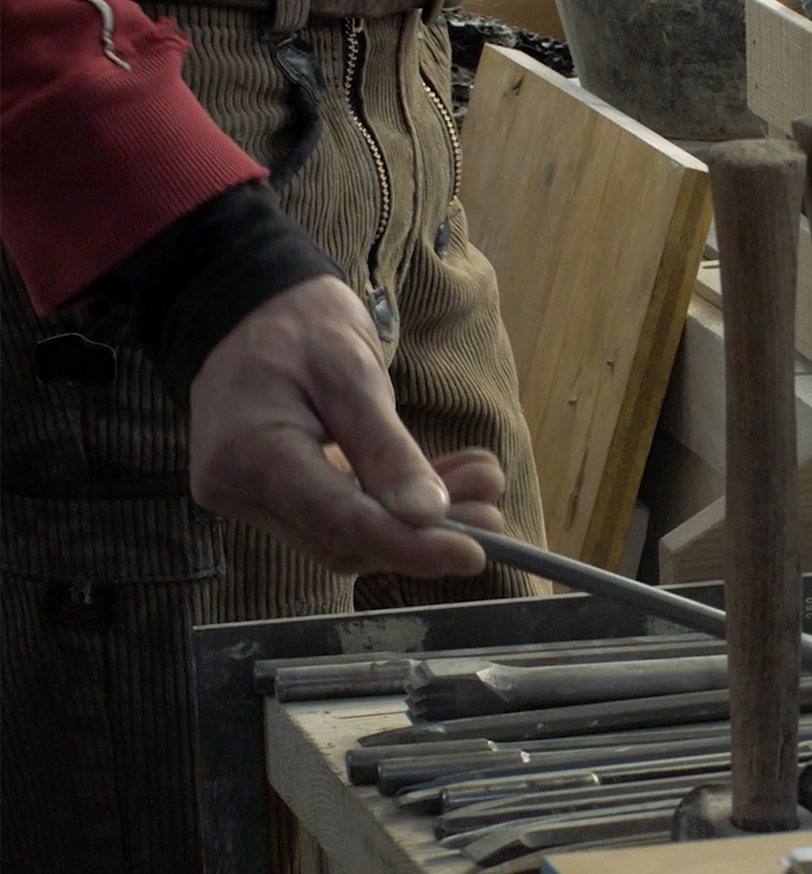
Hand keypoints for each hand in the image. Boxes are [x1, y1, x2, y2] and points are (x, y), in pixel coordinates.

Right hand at [188, 275, 496, 576]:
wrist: (246, 304)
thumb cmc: (296, 323)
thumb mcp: (350, 371)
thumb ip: (385, 447)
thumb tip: (428, 513)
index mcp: (249, 456)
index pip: (339, 525)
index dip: (410, 547)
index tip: (473, 553)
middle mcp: (241, 488)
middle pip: (345, 539)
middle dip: (424, 533)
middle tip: (493, 513)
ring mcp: (254, 495)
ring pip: (348, 532)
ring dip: (419, 520)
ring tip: (483, 489)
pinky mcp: (275, 493)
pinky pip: (341, 512)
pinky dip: (396, 503)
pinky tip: (450, 483)